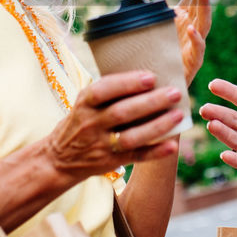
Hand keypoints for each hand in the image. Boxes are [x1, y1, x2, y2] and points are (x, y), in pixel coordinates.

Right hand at [42, 71, 182, 179]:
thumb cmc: (80, 121)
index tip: (151, 77)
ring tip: (178, 115)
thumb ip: (107, 91)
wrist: (59, 159)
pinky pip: (135, 157)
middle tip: (175, 92)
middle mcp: (91, 124)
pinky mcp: (110, 162)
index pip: (103, 91)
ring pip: (131, 136)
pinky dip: (154, 152)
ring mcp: (101, 145)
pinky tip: (172, 145)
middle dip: (150, 102)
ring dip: (157, 126)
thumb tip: (146, 75)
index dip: (127, 84)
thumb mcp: (84, 103)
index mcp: (84, 104)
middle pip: (122, 113)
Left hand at [133, 0, 212, 83]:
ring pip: (204, 23)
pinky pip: (198, 49)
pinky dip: (196, 38)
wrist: (154, 86)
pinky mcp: (193, 62)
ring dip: (204, 7)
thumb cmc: (153, 54)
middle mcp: (192, 28)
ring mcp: (194, 44)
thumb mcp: (146, 27)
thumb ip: (143, 8)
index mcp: (183, 17)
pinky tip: (192, 28)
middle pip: (201, 4)